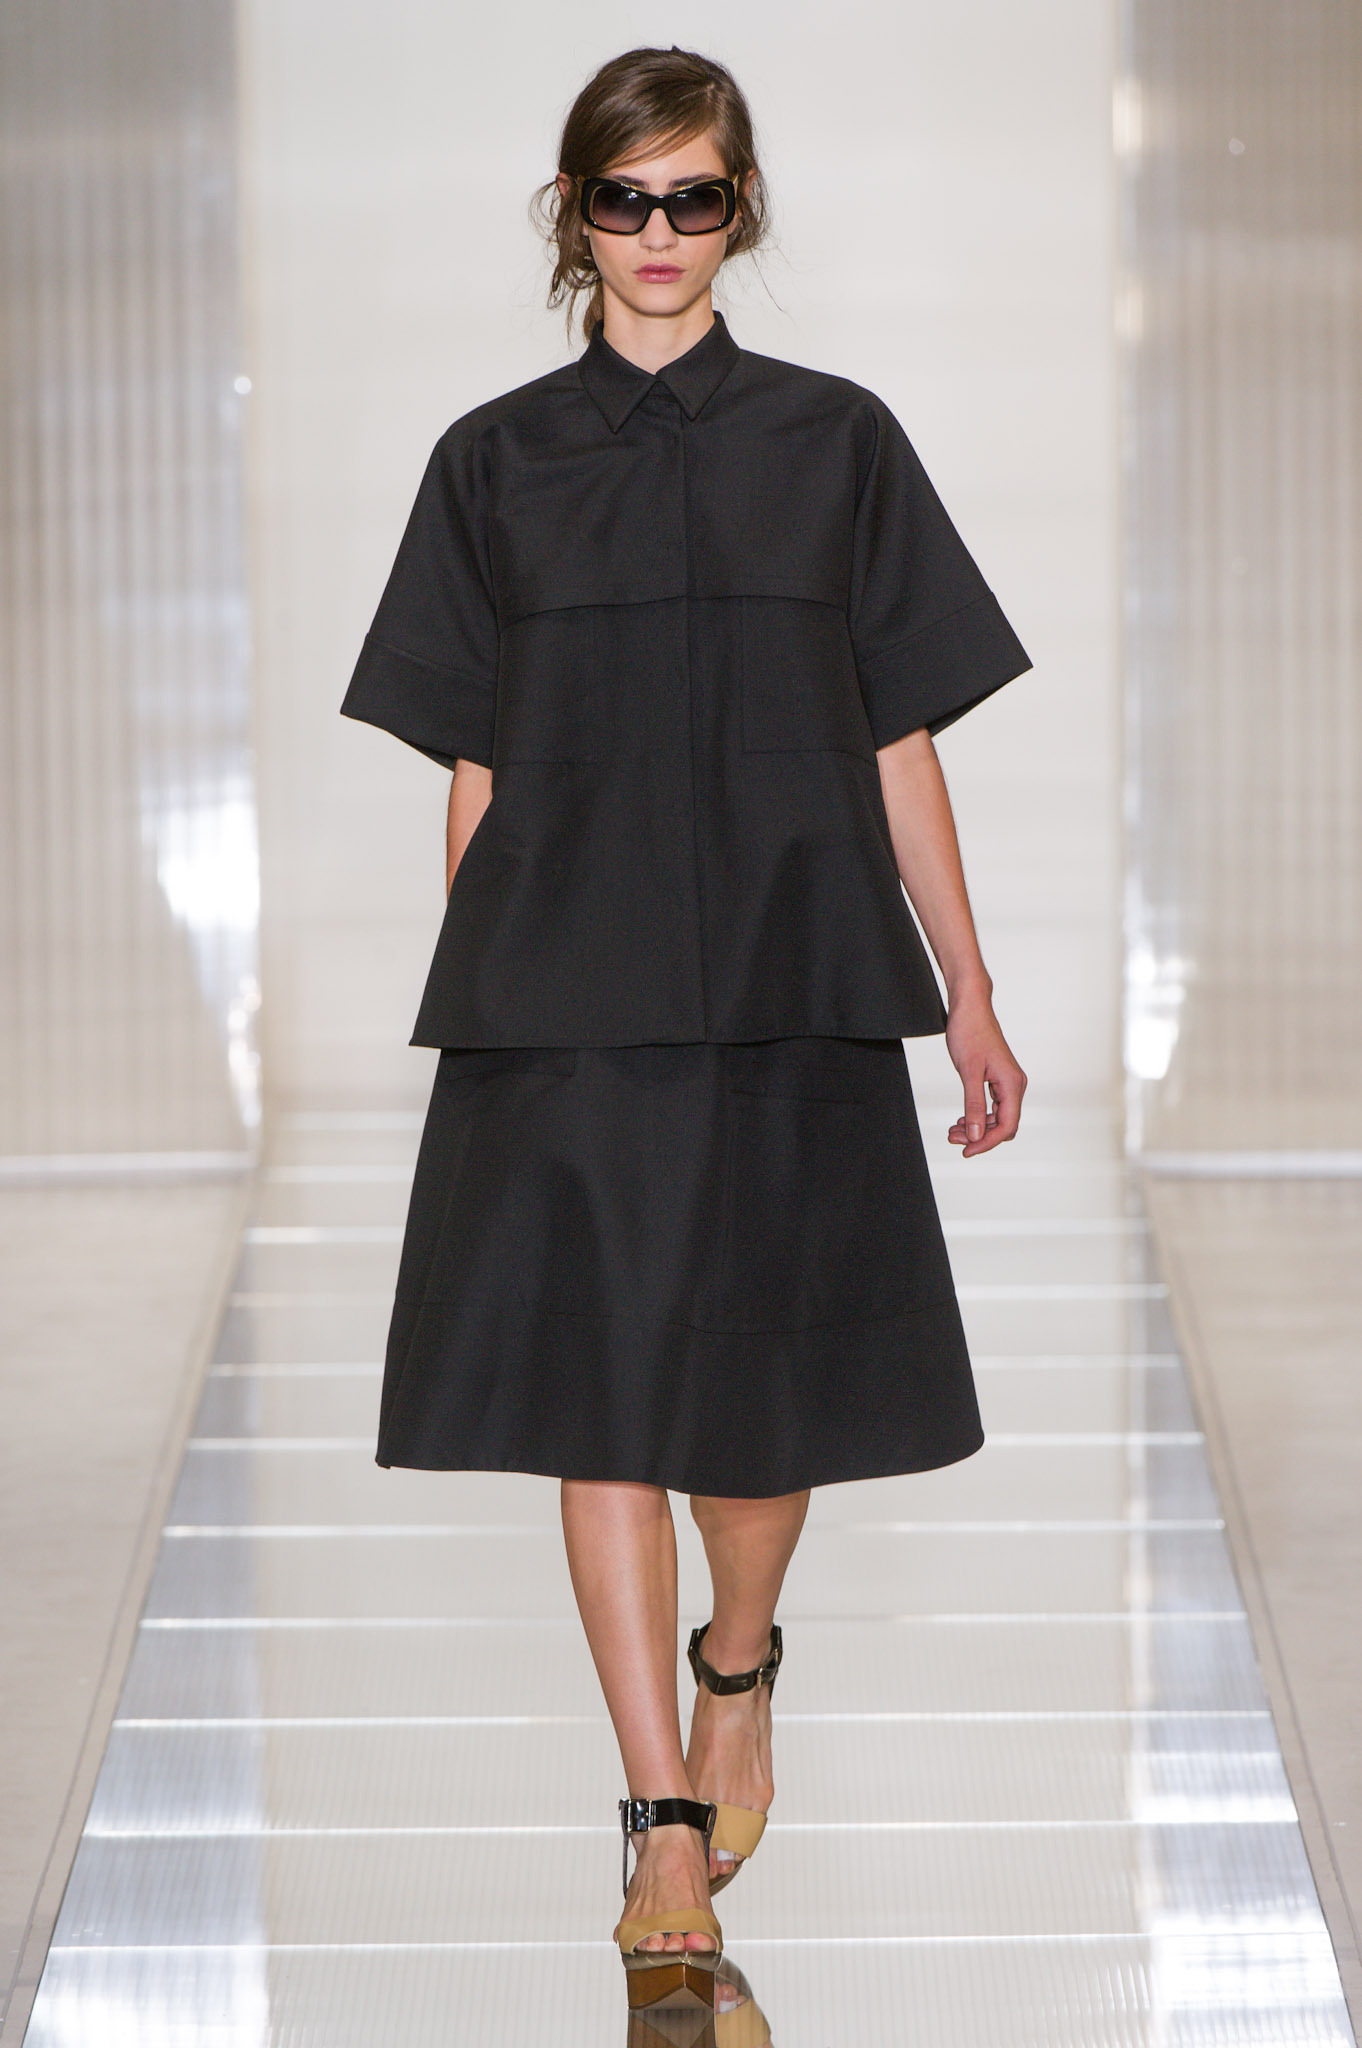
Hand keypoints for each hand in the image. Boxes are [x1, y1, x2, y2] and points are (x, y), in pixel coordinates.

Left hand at [943, 987, 1025, 1157]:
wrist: (970, 1007)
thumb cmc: (969, 1033)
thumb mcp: (968, 1072)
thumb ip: (973, 1105)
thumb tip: (976, 1135)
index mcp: (1012, 1084)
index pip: (1006, 1126)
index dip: (986, 1143)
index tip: (965, 1151)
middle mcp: (1014, 1085)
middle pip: (1003, 1125)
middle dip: (979, 1136)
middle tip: (952, 1138)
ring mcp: (1007, 1082)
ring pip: (996, 1117)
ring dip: (977, 1127)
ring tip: (952, 1131)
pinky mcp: (997, 1079)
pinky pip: (992, 1106)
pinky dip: (977, 1115)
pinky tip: (962, 1119)